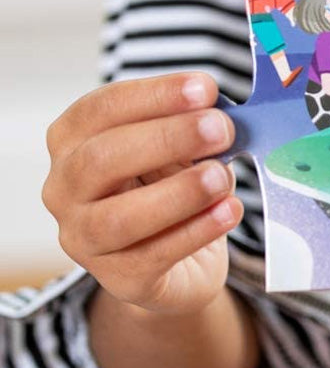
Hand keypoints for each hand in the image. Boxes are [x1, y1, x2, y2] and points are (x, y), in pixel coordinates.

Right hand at [42, 73, 241, 316]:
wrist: (182, 261)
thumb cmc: (173, 187)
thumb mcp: (180, 150)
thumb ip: (194, 129)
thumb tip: (227, 113)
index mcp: (74, 141)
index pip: (102, 109)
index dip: (154, 96)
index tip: (206, 88)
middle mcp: (64, 189)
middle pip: (101, 159)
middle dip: (167, 139)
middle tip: (222, 129)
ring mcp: (83, 239)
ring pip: (118, 217)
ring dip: (179, 193)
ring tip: (224, 177)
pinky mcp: (118, 279)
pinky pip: (153, 256)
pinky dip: (195, 231)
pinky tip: (228, 211)